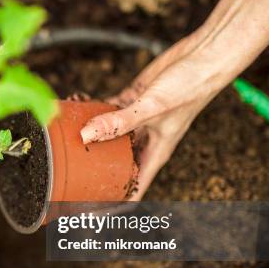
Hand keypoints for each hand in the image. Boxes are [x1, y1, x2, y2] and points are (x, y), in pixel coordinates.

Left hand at [81, 0, 268, 199]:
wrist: (204, 56)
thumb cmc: (191, 87)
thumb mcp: (152, 108)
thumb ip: (119, 122)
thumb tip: (86, 134)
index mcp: (154, 154)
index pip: (132, 190)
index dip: (112, 203)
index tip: (89, 211)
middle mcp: (144, 141)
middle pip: (114, 165)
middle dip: (92, 169)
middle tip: (66, 171)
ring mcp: (137, 121)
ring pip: (106, 135)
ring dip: (88, 134)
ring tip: (65, 133)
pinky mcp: (131, 100)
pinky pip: (107, 110)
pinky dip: (92, 109)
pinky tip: (77, 104)